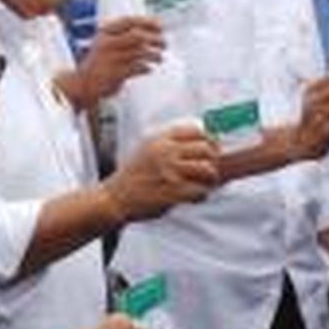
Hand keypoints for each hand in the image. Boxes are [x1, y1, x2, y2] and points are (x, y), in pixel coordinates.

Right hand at [73, 17, 164, 107]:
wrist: (82, 83)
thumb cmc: (99, 62)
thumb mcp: (107, 42)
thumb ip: (124, 35)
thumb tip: (152, 30)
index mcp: (105, 33)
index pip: (129, 21)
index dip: (147, 22)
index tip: (160, 26)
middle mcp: (107, 43)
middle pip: (137, 36)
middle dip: (155, 39)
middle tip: (164, 43)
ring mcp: (110, 58)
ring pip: (140, 52)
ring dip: (154, 55)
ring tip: (159, 58)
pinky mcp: (115, 73)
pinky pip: (137, 67)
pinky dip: (146, 68)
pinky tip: (148, 69)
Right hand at [103, 124, 219, 222]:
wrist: (115, 198)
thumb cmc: (135, 174)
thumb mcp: (148, 148)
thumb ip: (172, 141)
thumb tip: (206, 137)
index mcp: (160, 139)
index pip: (196, 130)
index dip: (210, 139)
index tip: (213, 148)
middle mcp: (166, 152)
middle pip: (206, 149)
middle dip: (213, 160)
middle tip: (210, 170)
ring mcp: (169, 172)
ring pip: (207, 169)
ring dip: (210, 179)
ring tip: (205, 184)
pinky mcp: (172, 192)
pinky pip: (200, 191)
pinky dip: (202, 195)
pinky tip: (195, 197)